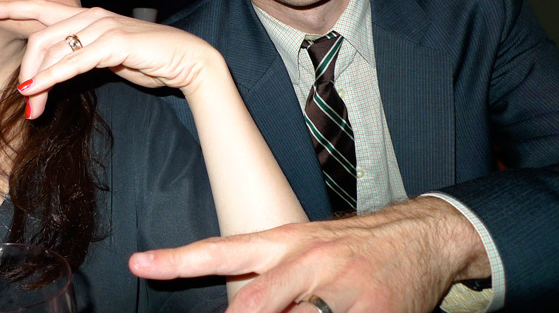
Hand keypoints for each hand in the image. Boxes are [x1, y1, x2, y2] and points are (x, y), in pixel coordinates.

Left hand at [0, 0, 223, 118]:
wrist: (187, 61)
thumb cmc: (149, 60)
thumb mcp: (107, 59)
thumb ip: (81, 58)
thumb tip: (56, 71)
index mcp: (88, 17)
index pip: (41, 7)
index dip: (10, 6)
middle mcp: (92, 16)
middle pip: (40, 36)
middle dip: (26, 70)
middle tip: (22, 100)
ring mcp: (103, 26)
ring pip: (52, 48)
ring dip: (36, 81)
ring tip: (30, 107)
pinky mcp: (115, 41)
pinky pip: (74, 61)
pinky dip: (51, 77)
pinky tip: (35, 90)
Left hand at [129, 196, 490, 311]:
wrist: (417, 235)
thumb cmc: (351, 247)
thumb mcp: (304, 246)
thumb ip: (267, 275)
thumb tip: (237, 310)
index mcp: (283, 240)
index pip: (221, 250)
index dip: (177, 260)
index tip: (141, 264)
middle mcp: (305, 259)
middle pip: (252, 305)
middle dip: (234, 325)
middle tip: (224, 326)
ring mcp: (338, 286)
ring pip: (290, 322)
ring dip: (284, 326)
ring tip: (299, 313)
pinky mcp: (371, 311)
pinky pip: (331, 331)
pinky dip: (321, 330)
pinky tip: (334, 319)